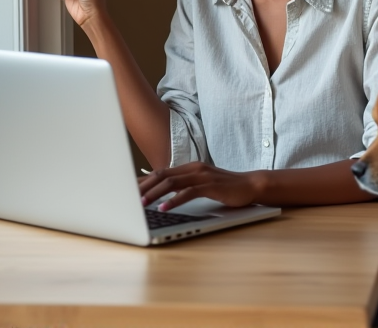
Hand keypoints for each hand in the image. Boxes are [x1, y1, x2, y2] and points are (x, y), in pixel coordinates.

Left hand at [139, 162, 264, 210]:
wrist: (250, 185)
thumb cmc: (225, 188)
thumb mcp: (201, 185)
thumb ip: (185, 186)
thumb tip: (163, 195)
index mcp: (189, 168)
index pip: (161, 172)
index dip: (144, 180)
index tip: (128, 189)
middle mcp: (193, 168)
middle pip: (162, 175)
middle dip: (144, 186)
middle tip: (127, 196)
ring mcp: (202, 175)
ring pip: (172, 182)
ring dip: (154, 193)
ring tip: (141, 203)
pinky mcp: (210, 186)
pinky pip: (188, 192)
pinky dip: (174, 201)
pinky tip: (164, 208)